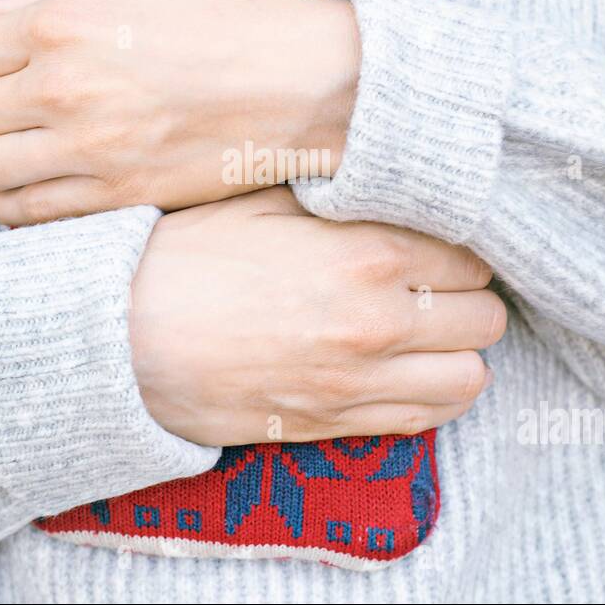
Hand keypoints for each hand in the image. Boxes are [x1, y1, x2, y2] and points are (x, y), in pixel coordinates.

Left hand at [0, 0, 359, 225]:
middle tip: (12, 111)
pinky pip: (30, 215)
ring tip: (27, 151)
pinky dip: (24, 203)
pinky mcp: (119, 198)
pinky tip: (48, 184)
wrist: (305, 86)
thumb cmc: (228, 24)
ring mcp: (90, 151)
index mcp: (63, 25)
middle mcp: (64, 89)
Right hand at [128, 187, 504, 446]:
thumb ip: (342, 194)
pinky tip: (410, 369)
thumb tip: (392, 180)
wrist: (120, 339)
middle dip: (466, 296)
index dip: (457, 245)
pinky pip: (430, 418)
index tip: (433, 241)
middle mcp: (378, 323)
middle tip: (434, 283)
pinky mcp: (337, 425)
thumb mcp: (263, 198)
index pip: (471, 253)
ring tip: (427, 330)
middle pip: (483, 315)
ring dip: (459, 349)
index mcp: (367, 254)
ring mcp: (361, 384)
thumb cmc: (185, 258)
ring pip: (471, 374)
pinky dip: (436, 392)